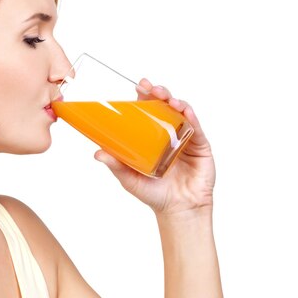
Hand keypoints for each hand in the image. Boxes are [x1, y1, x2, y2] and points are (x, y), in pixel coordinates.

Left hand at [94, 78, 215, 215]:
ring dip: (175, 101)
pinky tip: (186, 112)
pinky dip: (192, 118)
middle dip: (159, 93)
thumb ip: (116, 165)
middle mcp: (170, 134)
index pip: (148, 111)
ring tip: (167, 98)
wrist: (178, 211)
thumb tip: (97, 153)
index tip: (138, 86)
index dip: (144, 97)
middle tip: (151, 87)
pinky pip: (197, 128)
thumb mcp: (130, 178)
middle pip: (166, 106)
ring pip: (183, 113)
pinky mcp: (201, 147)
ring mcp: (186, 138)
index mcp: (153, 137)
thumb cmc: (154, 194)